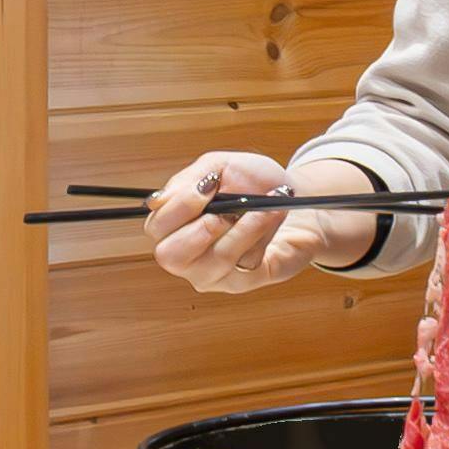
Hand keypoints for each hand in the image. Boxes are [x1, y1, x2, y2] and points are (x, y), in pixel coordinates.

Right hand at [146, 151, 387, 295]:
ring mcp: (214, 274)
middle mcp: (187, 256)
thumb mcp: (220, 166)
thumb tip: (160, 200)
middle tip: (228, 209)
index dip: (179, 207)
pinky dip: (264, 234)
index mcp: (173, 226)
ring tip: (263, 207)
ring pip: (215, 262)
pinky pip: (248, 265)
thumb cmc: (251, 182)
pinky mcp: (245, 281)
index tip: (209, 186)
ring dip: (243, 229)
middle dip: (202, 228)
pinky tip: (274, 215)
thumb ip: (189, 180)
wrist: (291, 198)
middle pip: (172, 256)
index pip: (156, 227)